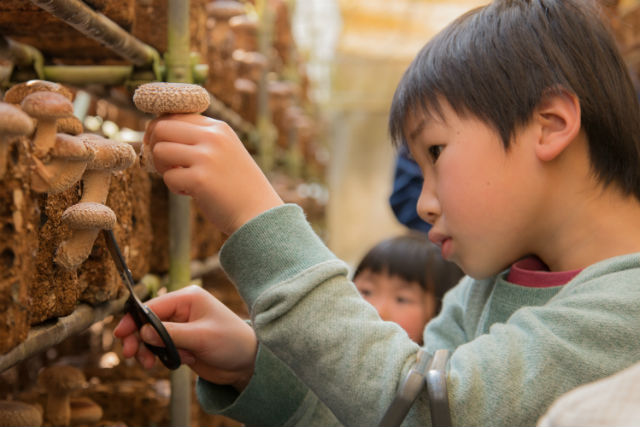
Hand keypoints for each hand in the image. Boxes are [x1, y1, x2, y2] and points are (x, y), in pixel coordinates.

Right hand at [114, 285, 256, 390]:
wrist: (247, 363)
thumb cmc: (231, 342)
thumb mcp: (202, 337)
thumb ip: (171, 334)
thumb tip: (143, 332)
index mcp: (188, 298)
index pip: (153, 306)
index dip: (135, 320)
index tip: (122, 335)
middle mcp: (183, 309)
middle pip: (148, 321)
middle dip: (138, 338)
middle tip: (132, 355)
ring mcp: (181, 326)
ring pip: (152, 336)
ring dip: (149, 350)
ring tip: (152, 364)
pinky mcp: (182, 342)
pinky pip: (161, 348)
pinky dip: (162, 356)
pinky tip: (180, 362)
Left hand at [144, 114, 283, 234]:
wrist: (260, 213)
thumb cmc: (238, 185)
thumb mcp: (224, 151)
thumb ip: (199, 138)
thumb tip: (155, 131)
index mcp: (218, 128)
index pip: (175, 115)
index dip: (161, 132)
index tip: (164, 148)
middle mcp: (213, 137)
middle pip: (161, 128)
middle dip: (155, 146)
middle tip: (166, 165)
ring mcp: (207, 158)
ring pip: (160, 151)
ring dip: (163, 168)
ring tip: (181, 179)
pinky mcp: (200, 180)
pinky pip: (168, 178)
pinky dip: (176, 188)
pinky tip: (193, 193)